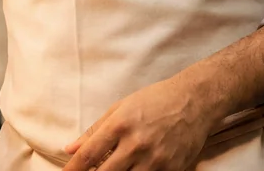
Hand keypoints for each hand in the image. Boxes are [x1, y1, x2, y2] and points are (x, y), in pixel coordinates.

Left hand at [63, 76, 214, 170]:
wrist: (193, 102)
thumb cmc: (155, 100)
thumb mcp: (120, 107)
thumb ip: (95, 130)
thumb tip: (70, 149)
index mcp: (120, 124)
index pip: (88, 155)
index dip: (72, 170)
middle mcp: (136, 144)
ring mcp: (154, 161)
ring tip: (111, 170)